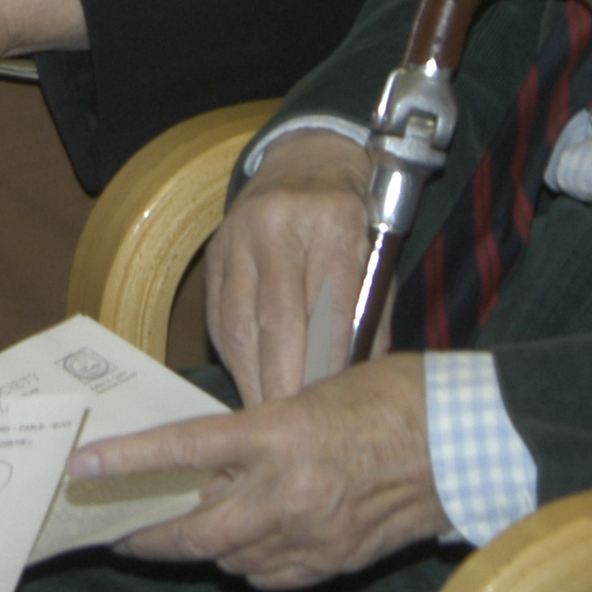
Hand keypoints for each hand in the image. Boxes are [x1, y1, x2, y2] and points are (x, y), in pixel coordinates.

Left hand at [70, 353, 443, 590]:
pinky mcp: (337, 561)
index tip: (85, 468)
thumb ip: (261, 428)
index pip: (184, 451)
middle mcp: (291, 492)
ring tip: (179, 529)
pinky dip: (249, 561)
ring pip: (230, 558)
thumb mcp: (317, 389)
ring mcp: (315, 535)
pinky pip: (273, 574)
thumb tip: (213, 453)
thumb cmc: (398, 395)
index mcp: (282, 435)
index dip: (128, 462)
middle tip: (117, 529)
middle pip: (196, 530)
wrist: (471, 443)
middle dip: (148, 535)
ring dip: (200, 545)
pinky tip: (245, 543)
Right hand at [206, 133, 373, 406]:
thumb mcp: (377, 257)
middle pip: (278, 319)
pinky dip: (234, 356)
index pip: (329, 305)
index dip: (327, 364)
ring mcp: (240, 236)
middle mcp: (280, 225)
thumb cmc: (354, 221)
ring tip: (265, 417)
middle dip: (283, 381)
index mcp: (334, 221)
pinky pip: (219, 315)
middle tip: (289, 428)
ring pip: (239, 322)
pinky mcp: (215, 251)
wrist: (307, 162)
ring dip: (251, 377)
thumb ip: (370, 319)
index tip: (327, 409)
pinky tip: (247, 382)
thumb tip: (358, 388)